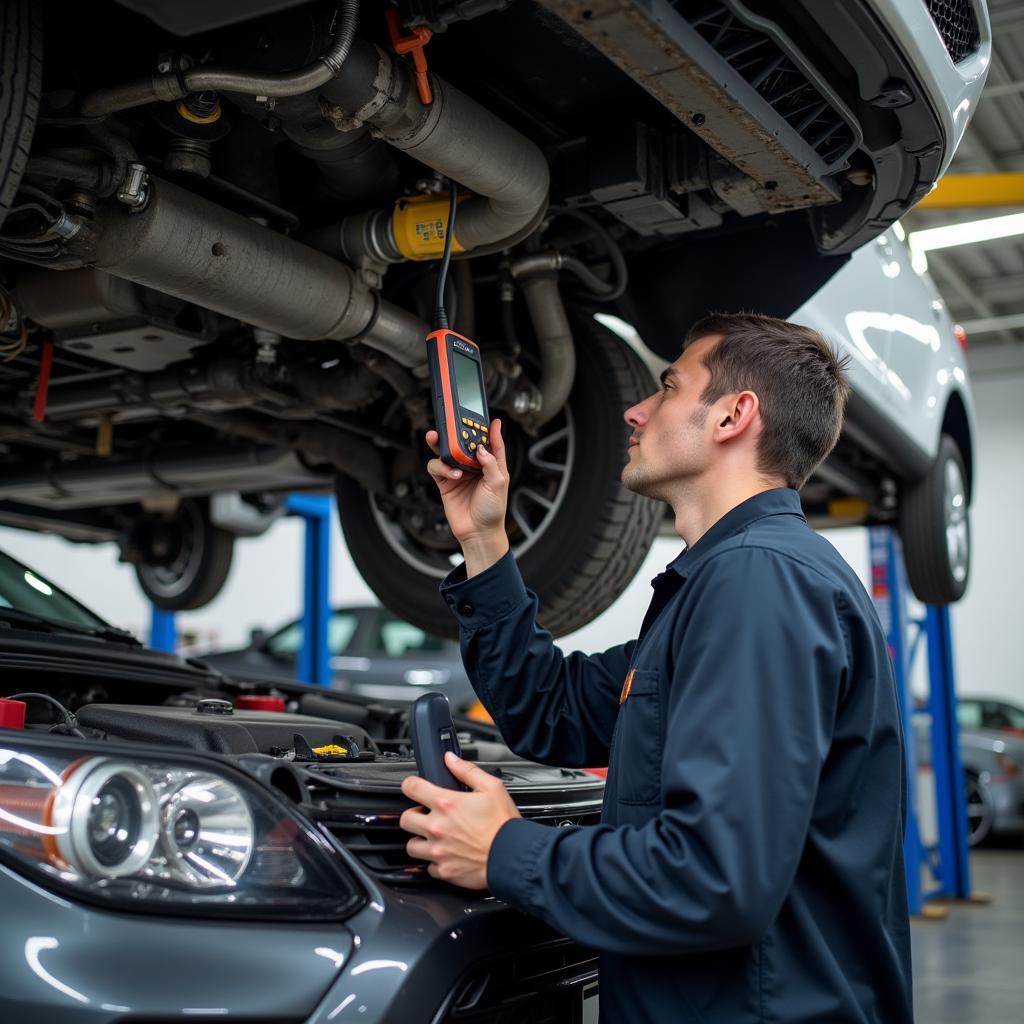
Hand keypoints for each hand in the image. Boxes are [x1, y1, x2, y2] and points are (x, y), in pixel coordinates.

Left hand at [399, 752, 520, 888]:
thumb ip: (467, 771)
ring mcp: (438, 851)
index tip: (414, 787)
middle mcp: (437, 827)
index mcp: (447, 804)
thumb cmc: (504, 825)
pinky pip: (428, 867)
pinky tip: (447, 855)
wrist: (512, 856)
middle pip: (405, 819)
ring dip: (420, 840)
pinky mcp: (444, 871)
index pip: (412, 788)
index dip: (410, 784)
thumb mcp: (492, 787)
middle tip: (427, 815)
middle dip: (414, 814)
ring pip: (411, 846)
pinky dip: (434, 862)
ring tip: (434, 837)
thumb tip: (450, 759)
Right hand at [425, 420, 509, 574]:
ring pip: (447, 451)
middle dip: (458, 432)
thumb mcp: (499, 484)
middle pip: (464, 443)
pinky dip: (442, 467)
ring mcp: (458, 473)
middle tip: (453, 424)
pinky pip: (437, 466)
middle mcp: (474, 466)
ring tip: (440, 441)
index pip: (492, 443)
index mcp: (491, 465)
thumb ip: (491, 463)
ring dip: (443, 445)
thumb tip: (482, 448)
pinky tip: (452, 474)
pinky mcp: (445, 481)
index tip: (491, 418)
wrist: (478, 532)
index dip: (491, 430)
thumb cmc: (493, 511)